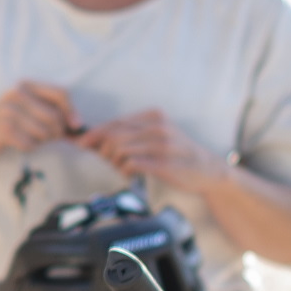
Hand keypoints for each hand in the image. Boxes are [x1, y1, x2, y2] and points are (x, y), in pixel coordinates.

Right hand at [0, 81, 79, 161]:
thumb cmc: (6, 123)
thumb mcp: (26, 109)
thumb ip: (49, 110)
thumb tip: (79, 125)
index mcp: (25, 86)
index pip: (61, 93)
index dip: (72, 111)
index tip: (75, 126)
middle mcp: (17, 94)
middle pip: (56, 117)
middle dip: (56, 133)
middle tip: (47, 138)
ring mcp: (9, 111)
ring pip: (45, 132)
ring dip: (42, 141)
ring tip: (30, 138)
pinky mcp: (4, 129)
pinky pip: (31, 144)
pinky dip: (29, 148)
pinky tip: (18, 143)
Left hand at [78, 110, 229, 195]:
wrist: (209, 171)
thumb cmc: (176, 154)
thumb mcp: (156, 136)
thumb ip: (130, 135)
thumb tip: (94, 140)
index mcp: (153, 116)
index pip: (115, 123)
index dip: (95, 133)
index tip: (80, 143)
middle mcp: (158, 127)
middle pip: (114, 136)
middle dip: (101, 149)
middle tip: (104, 161)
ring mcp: (163, 145)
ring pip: (120, 150)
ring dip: (114, 162)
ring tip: (120, 168)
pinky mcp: (166, 164)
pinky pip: (132, 164)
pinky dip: (125, 170)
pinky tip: (130, 174)